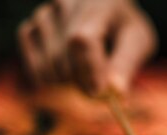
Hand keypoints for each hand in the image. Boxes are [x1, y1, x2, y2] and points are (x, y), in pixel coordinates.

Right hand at [18, 0, 156, 95]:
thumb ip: (126, 63)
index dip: (88, 71)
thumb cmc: (122, 28)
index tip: (98, 93)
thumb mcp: (138, 40)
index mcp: (96, 4)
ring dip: (65, 82)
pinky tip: (61, 74)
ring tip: (83, 73)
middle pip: (62, 59)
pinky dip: (46, 78)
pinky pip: (33, 66)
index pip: (82, 41)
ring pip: (47, 66)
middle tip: (97, 86)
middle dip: (80, 82)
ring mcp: (43, 15)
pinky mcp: (29, 29)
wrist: (104, 11)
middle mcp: (64, 4)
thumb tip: (114, 91)